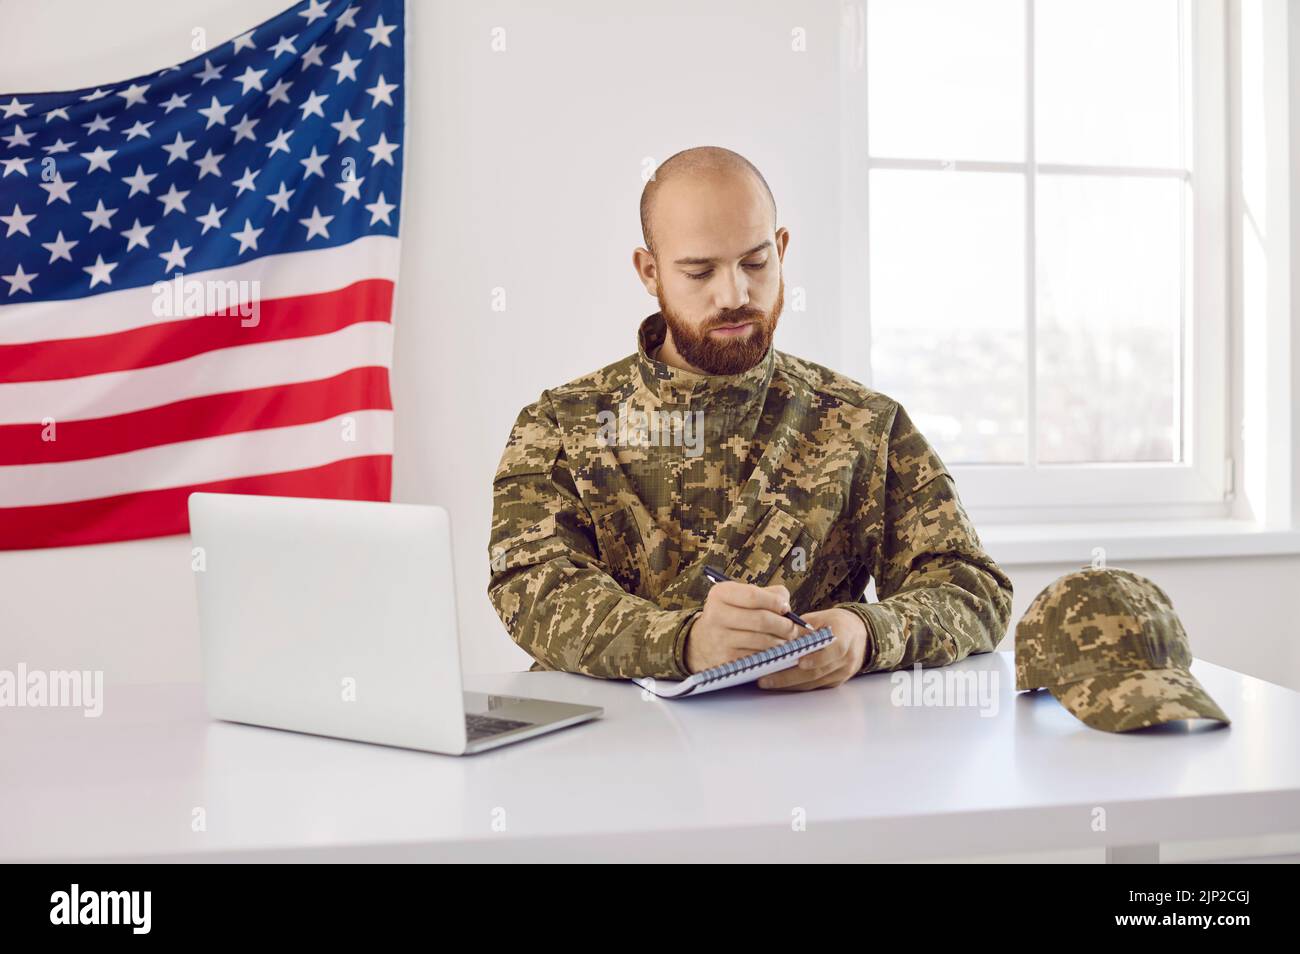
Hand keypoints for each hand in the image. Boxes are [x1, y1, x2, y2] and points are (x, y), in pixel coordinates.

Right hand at [685, 581, 802, 673]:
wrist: (704, 642)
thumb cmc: (732, 616)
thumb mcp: (742, 597)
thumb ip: (769, 595)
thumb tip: (786, 607)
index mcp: (721, 594)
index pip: (753, 596)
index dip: (774, 602)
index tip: (786, 608)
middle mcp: (716, 615)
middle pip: (760, 619)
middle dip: (783, 625)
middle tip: (792, 628)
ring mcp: (720, 639)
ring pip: (762, 640)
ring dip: (780, 642)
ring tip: (785, 640)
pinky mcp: (726, 659)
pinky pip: (758, 656)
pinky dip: (771, 655)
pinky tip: (773, 651)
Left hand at [757, 607, 866, 690]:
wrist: (859, 634)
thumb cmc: (837, 623)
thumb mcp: (821, 617)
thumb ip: (802, 628)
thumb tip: (778, 635)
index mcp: (845, 637)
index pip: (834, 651)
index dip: (817, 658)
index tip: (799, 662)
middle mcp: (846, 658)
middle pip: (817, 672)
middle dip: (789, 677)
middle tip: (767, 678)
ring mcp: (842, 672)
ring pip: (813, 682)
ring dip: (789, 684)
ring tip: (767, 681)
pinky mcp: (836, 681)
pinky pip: (815, 686)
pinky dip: (796, 685)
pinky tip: (780, 683)